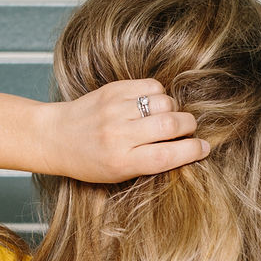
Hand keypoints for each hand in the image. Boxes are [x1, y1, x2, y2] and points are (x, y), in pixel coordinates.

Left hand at [37, 79, 210, 182]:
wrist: (56, 137)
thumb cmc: (90, 162)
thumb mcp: (119, 174)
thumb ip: (151, 163)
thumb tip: (186, 148)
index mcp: (122, 161)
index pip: (168, 156)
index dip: (193, 151)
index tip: (204, 148)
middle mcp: (119, 135)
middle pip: (171, 124)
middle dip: (189, 126)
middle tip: (188, 129)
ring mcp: (115, 109)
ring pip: (164, 102)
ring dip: (173, 109)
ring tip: (166, 117)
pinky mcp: (113, 90)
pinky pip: (151, 86)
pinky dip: (159, 95)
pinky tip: (151, 104)